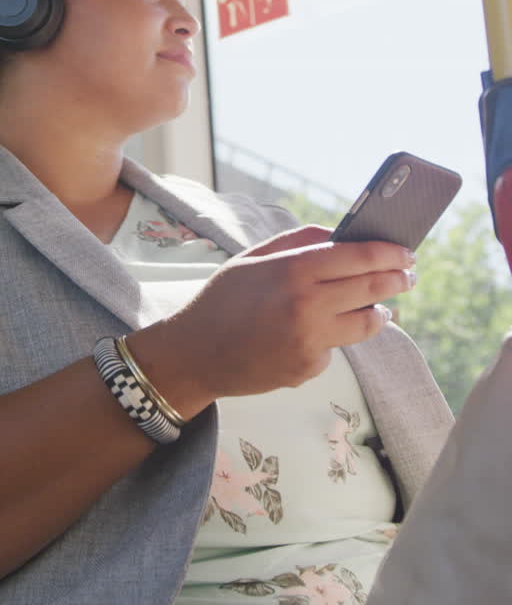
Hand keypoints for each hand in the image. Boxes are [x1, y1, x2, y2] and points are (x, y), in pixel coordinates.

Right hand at [142, 227, 414, 415]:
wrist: (195, 354)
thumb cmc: (222, 300)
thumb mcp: (254, 258)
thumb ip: (299, 241)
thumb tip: (341, 235)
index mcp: (293, 269)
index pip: (359, 256)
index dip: (390, 253)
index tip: (407, 251)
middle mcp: (306, 304)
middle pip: (372, 289)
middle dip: (398, 280)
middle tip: (409, 275)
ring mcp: (310, 341)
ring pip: (366, 324)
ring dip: (379, 313)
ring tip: (381, 308)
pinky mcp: (308, 369)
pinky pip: (335, 347)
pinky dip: (333, 338)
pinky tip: (312, 334)